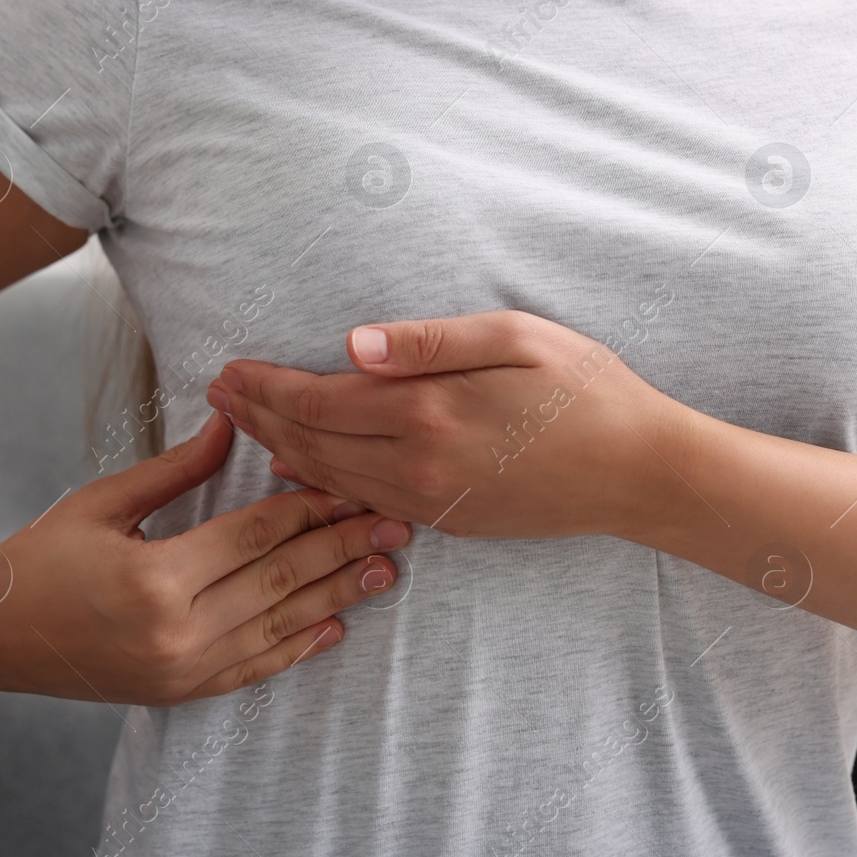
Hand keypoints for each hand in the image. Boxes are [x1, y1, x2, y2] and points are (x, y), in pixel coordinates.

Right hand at [0, 411, 411, 705]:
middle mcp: (176, 632)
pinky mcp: (180, 693)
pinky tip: (335, 628)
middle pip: (280, 580)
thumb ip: (177, 468)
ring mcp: (181, 670)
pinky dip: (297, 648)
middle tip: (396, 524)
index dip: (312, 508)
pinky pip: (254, 670)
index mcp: (156, 578)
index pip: (256, 536)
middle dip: (343, 549)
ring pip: (279, 627)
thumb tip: (233, 420)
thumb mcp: (104, 501)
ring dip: (338, 597)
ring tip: (385, 570)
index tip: (357, 485)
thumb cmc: (43, 555)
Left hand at [207, 311, 683, 540]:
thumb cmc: (587, 391)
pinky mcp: (446, 518)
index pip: (317, 401)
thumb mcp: (516, 338)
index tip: (227, 370)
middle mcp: (416, 465)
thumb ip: (427, 342)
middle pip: (310, 443)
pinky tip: (297, 473)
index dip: (264, 387)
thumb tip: (349, 345)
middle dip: (256, 418)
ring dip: (278, 450)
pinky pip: (361, 503)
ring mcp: (429, 499)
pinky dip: (318, 486)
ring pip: (328, 478)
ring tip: (241, 426)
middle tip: (214, 395)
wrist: (641, 473)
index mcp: (426, 412)